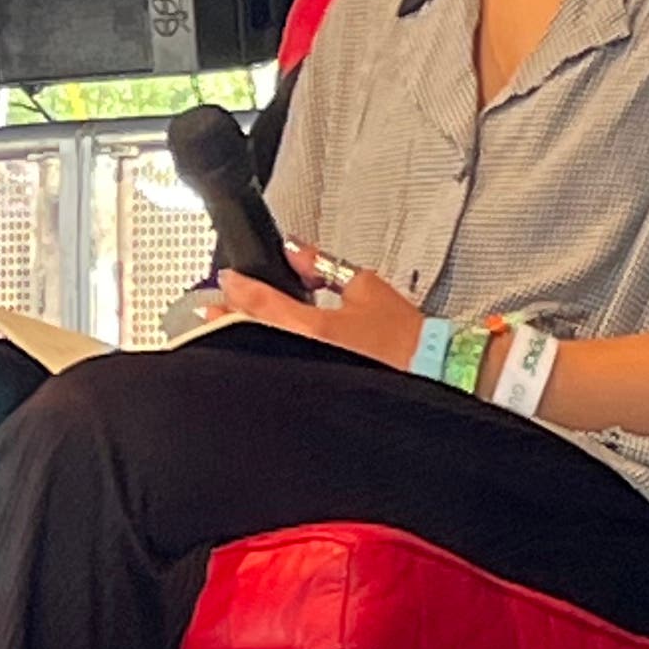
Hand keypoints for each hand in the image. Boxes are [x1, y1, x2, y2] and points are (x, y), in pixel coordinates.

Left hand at [216, 246, 441, 370]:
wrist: (436, 373)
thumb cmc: (409, 341)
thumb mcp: (365, 288)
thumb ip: (323, 267)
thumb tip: (295, 252)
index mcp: (312, 329)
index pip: (261, 303)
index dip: (238, 287)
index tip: (227, 279)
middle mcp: (303, 357)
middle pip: (251, 334)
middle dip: (227, 318)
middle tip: (212, 307)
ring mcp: (308, 380)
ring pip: (261, 356)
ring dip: (242, 340)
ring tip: (229, 327)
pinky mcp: (318, 395)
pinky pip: (282, 373)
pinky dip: (267, 359)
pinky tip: (265, 354)